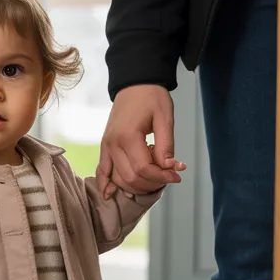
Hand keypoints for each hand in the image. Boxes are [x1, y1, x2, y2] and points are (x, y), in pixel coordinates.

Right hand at [97, 84, 186, 199]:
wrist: (134, 84)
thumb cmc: (152, 97)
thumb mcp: (165, 118)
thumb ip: (166, 145)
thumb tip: (169, 168)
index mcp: (128, 136)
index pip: (144, 168)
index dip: (162, 176)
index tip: (177, 175)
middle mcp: (113, 144)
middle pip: (131, 177)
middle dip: (152, 183)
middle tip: (169, 176)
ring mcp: (106, 146)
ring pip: (119, 179)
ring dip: (137, 185)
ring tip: (154, 177)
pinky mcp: (105, 146)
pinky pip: (102, 170)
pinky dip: (105, 184)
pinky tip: (108, 194)